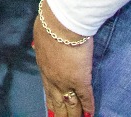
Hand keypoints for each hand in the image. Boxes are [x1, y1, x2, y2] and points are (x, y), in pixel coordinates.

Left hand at [33, 0, 94, 116]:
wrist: (60, 22)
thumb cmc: (50, 23)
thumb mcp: (41, 35)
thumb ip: (43, 44)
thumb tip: (40, 42)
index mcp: (43, 67)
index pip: (47, 90)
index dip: (51, 102)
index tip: (51, 111)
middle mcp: (52, 78)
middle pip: (57, 102)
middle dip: (60, 114)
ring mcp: (66, 80)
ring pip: (70, 104)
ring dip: (74, 114)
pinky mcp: (80, 79)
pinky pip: (85, 97)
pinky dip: (89, 106)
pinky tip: (91, 113)